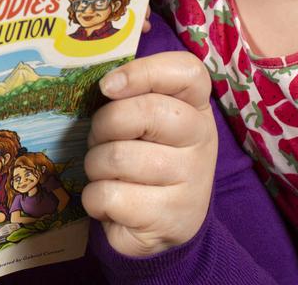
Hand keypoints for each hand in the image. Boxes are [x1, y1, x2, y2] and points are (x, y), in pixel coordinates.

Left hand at [82, 51, 216, 257]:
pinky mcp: (171, 218)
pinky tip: (110, 203)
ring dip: (95, 166)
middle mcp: (202, 140)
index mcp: (196, 106)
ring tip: (106, 174)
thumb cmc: (145, 157)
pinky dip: (95, 200)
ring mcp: (191, 182)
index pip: (187, 71)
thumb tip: (103, 80)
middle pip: (144, 112)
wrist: (164, 226)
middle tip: (100, 140)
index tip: (107, 87)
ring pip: (119, 157)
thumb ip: (130, 94)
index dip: (142, 71)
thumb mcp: (144, 120)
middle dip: (103, 126)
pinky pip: (110, 196)